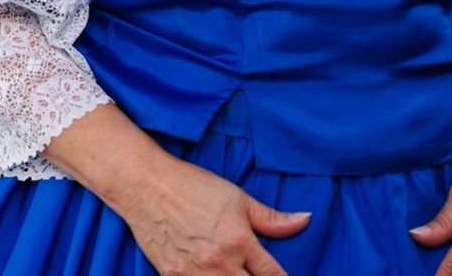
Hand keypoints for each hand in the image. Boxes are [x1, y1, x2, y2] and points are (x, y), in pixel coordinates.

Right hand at [116, 156, 311, 275]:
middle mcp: (219, 263)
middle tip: (255, 274)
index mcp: (239, 242)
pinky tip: (212, 275)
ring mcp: (194, 275)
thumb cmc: (192, 186)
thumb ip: (271, 218)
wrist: (146, 185)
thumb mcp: (237, 197)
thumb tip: (305, 220)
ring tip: (234, 274)